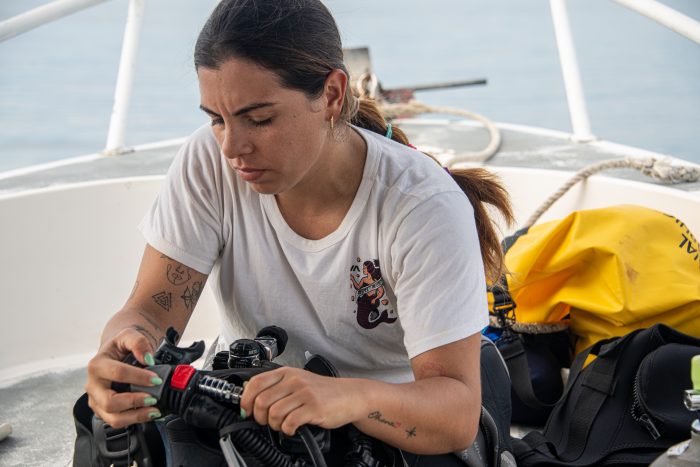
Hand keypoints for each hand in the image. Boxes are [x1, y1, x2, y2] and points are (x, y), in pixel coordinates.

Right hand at [85, 328, 162, 427]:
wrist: (116, 353)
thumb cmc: (121, 347)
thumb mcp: (129, 335)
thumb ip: (138, 342)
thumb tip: (148, 359)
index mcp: (97, 365)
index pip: (117, 373)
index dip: (138, 377)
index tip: (156, 379)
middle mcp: (93, 385)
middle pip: (109, 401)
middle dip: (134, 401)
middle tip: (153, 398)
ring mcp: (96, 400)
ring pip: (112, 417)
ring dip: (135, 416)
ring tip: (154, 410)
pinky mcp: (102, 411)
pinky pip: (116, 422)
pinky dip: (134, 420)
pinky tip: (148, 414)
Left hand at [240, 367, 361, 435]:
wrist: (350, 395)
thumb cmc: (323, 391)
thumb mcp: (297, 381)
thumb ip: (277, 387)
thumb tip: (250, 399)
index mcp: (286, 372)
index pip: (256, 383)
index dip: (246, 399)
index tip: (246, 410)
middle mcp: (294, 380)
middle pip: (262, 401)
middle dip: (259, 417)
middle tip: (266, 422)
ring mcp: (304, 393)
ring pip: (274, 413)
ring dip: (274, 425)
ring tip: (282, 425)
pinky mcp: (314, 408)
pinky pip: (290, 422)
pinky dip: (287, 430)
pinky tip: (292, 429)